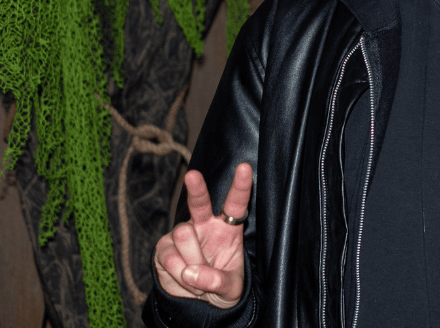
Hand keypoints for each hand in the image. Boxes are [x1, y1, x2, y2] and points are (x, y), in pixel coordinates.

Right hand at [153, 162, 252, 307]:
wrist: (198, 304)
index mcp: (228, 228)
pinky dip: (177, 275)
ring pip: (183, 236)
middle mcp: (204, 225)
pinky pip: (168, 257)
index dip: (240, 186)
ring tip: (198, 278)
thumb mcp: (231, 289)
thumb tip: (192, 273)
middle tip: (193, 175)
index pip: (236, 204)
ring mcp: (182, 234)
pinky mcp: (163, 248)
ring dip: (191, 263)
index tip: (245, 167)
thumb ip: (218, 281)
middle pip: (200, 203)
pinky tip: (184, 280)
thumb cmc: (222, 287)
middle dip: (197, 188)